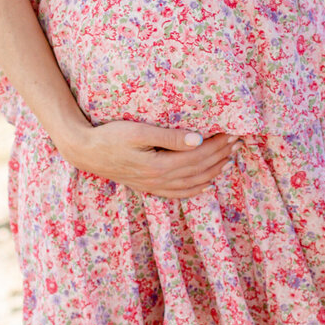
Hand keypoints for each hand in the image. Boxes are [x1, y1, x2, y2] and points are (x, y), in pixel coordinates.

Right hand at [60, 119, 236, 200]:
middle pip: (199, 170)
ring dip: (214, 171)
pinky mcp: (149, 187)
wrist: (85, 152)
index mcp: (159, 166)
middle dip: (222, 156)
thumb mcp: (137, 131)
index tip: (232, 132)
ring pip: (193, 184)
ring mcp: (154, 187)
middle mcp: (159, 181)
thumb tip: (197, 139)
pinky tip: (207, 182)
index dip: (217, 145)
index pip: (198, 156)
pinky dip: (197, 189)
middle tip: (239, 142)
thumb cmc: (110, 136)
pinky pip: (179, 193)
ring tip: (230, 159)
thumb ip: (168, 136)